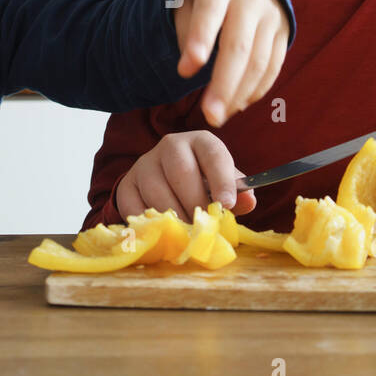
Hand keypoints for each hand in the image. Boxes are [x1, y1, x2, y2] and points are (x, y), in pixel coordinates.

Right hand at [116, 130, 256, 220]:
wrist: (165, 182)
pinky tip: (162, 234)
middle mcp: (170, 146)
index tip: (226, 205)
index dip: (221, 180)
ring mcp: (145, 164)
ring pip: (156, 190)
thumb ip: (238, 193)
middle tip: (204, 226)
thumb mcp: (223, 183)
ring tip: (187, 234)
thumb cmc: (203, 184)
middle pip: (181, 172)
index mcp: (200, 141)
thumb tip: (247, 202)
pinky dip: (150, 224)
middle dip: (195, 203)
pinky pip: (134, 207)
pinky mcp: (127, 185)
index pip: (213, 154)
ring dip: (174, 217)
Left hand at [174, 0, 289, 126]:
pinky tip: (238, 104)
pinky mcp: (285, 31)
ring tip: (218, 116)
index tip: (184, 71)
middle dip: (223, 85)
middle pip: (239, 46)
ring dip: (239, 95)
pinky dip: (256, 90)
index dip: (198, 41)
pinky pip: (273, 66)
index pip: (210, 12)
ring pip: (259, 62)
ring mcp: (272, 14)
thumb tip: (191, 68)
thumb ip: (183, 27)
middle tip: (209, 116)